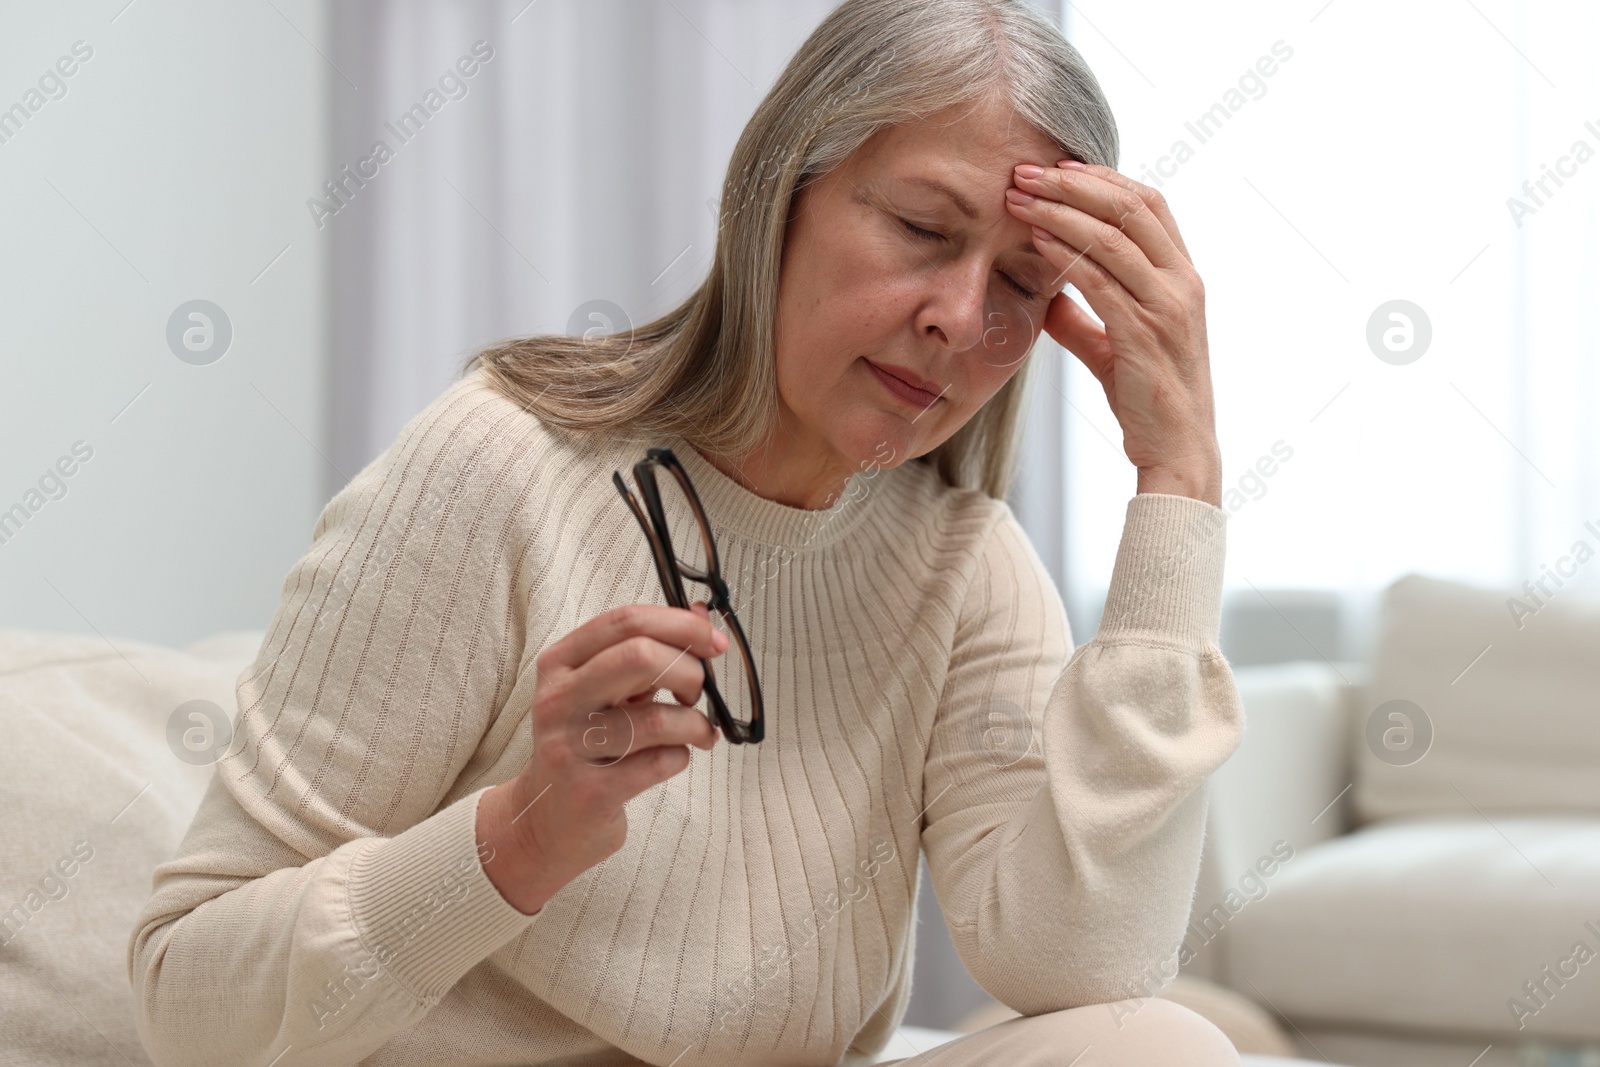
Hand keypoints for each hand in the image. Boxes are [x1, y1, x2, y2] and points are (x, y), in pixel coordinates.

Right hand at [475, 602, 724, 914]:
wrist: (543, 822)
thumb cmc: (584, 745)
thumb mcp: (604, 691)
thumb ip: (648, 650)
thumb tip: (700, 614)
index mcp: (560, 664)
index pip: (625, 622)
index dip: (681, 625)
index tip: (714, 641)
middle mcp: (558, 700)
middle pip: (640, 657)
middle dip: (688, 672)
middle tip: (697, 693)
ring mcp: (569, 747)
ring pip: (656, 718)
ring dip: (693, 724)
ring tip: (697, 732)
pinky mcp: (590, 793)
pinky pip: (659, 763)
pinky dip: (682, 756)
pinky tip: (675, 758)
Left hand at [1005, 160, 1221, 506]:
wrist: (1176, 451)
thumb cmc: (1148, 400)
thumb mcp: (1115, 348)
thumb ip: (1087, 318)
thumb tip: (1049, 300)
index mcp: (1183, 277)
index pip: (1148, 203)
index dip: (1102, 178)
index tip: (1056, 167)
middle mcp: (1183, 283)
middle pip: (1132, 205)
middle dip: (1074, 182)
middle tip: (1025, 171)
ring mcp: (1169, 306)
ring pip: (1114, 236)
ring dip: (1061, 210)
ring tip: (1018, 198)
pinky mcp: (1145, 334)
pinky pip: (1102, 279)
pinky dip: (1066, 253)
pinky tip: (1035, 239)